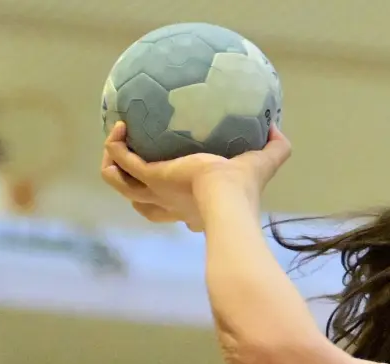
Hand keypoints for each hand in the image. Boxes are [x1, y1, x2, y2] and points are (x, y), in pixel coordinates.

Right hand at [100, 120, 291, 230]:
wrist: (227, 197)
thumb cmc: (245, 187)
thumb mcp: (263, 164)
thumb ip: (276, 148)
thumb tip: (277, 127)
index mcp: (196, 208)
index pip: (180, 212)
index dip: (175, 205)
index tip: (179, 186)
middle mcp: (172, 205)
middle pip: (142, 204)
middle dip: (133, 188)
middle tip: (132, 166)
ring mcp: (157, 193)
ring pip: (121, 186)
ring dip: (112, 167)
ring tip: (115, 144)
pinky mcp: (149, 179)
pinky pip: (120, 162)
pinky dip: (115, 146)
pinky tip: (119, 126)